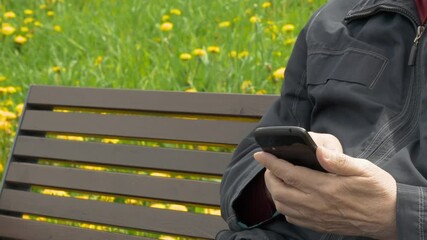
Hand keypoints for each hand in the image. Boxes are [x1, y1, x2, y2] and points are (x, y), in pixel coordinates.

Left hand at [254, 132, 396, 239]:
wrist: (391, 218)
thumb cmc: (378, 191)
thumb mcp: (363, 169)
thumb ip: (338, 160)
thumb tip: (318, 151)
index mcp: (325, 187)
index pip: (289, 173)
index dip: (271, 162)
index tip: (260, 154)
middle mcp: (316, 204)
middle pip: (279, 191)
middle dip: (269, 176)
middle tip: (270, 164)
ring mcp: (316, 217)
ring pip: (282, 205)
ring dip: (274, 191)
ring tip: (277, 178)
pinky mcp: (319, 225)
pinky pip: (292, 217)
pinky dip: (284, 205)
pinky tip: (289, 196)